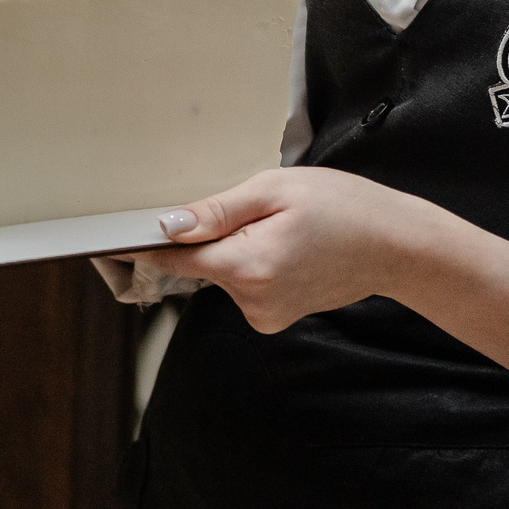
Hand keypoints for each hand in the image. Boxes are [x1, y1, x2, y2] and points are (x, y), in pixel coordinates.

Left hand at [126, 166, 508, 374]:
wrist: (399, 246)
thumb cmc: (344, 207)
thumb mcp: (276, 190)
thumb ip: (217, 211)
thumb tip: (167, 226)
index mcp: (248, 266)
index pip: (174, 260)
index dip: (143, 246)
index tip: (110, 240)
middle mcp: (251, 300)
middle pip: (200, 264)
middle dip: (212, 236)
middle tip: (256, 211)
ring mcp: (264, 314)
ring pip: (223, 274)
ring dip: (236, 249)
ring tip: (286, 228)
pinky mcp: (274, 318)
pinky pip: (243, 284)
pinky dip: (253, 265)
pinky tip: (289, 249)